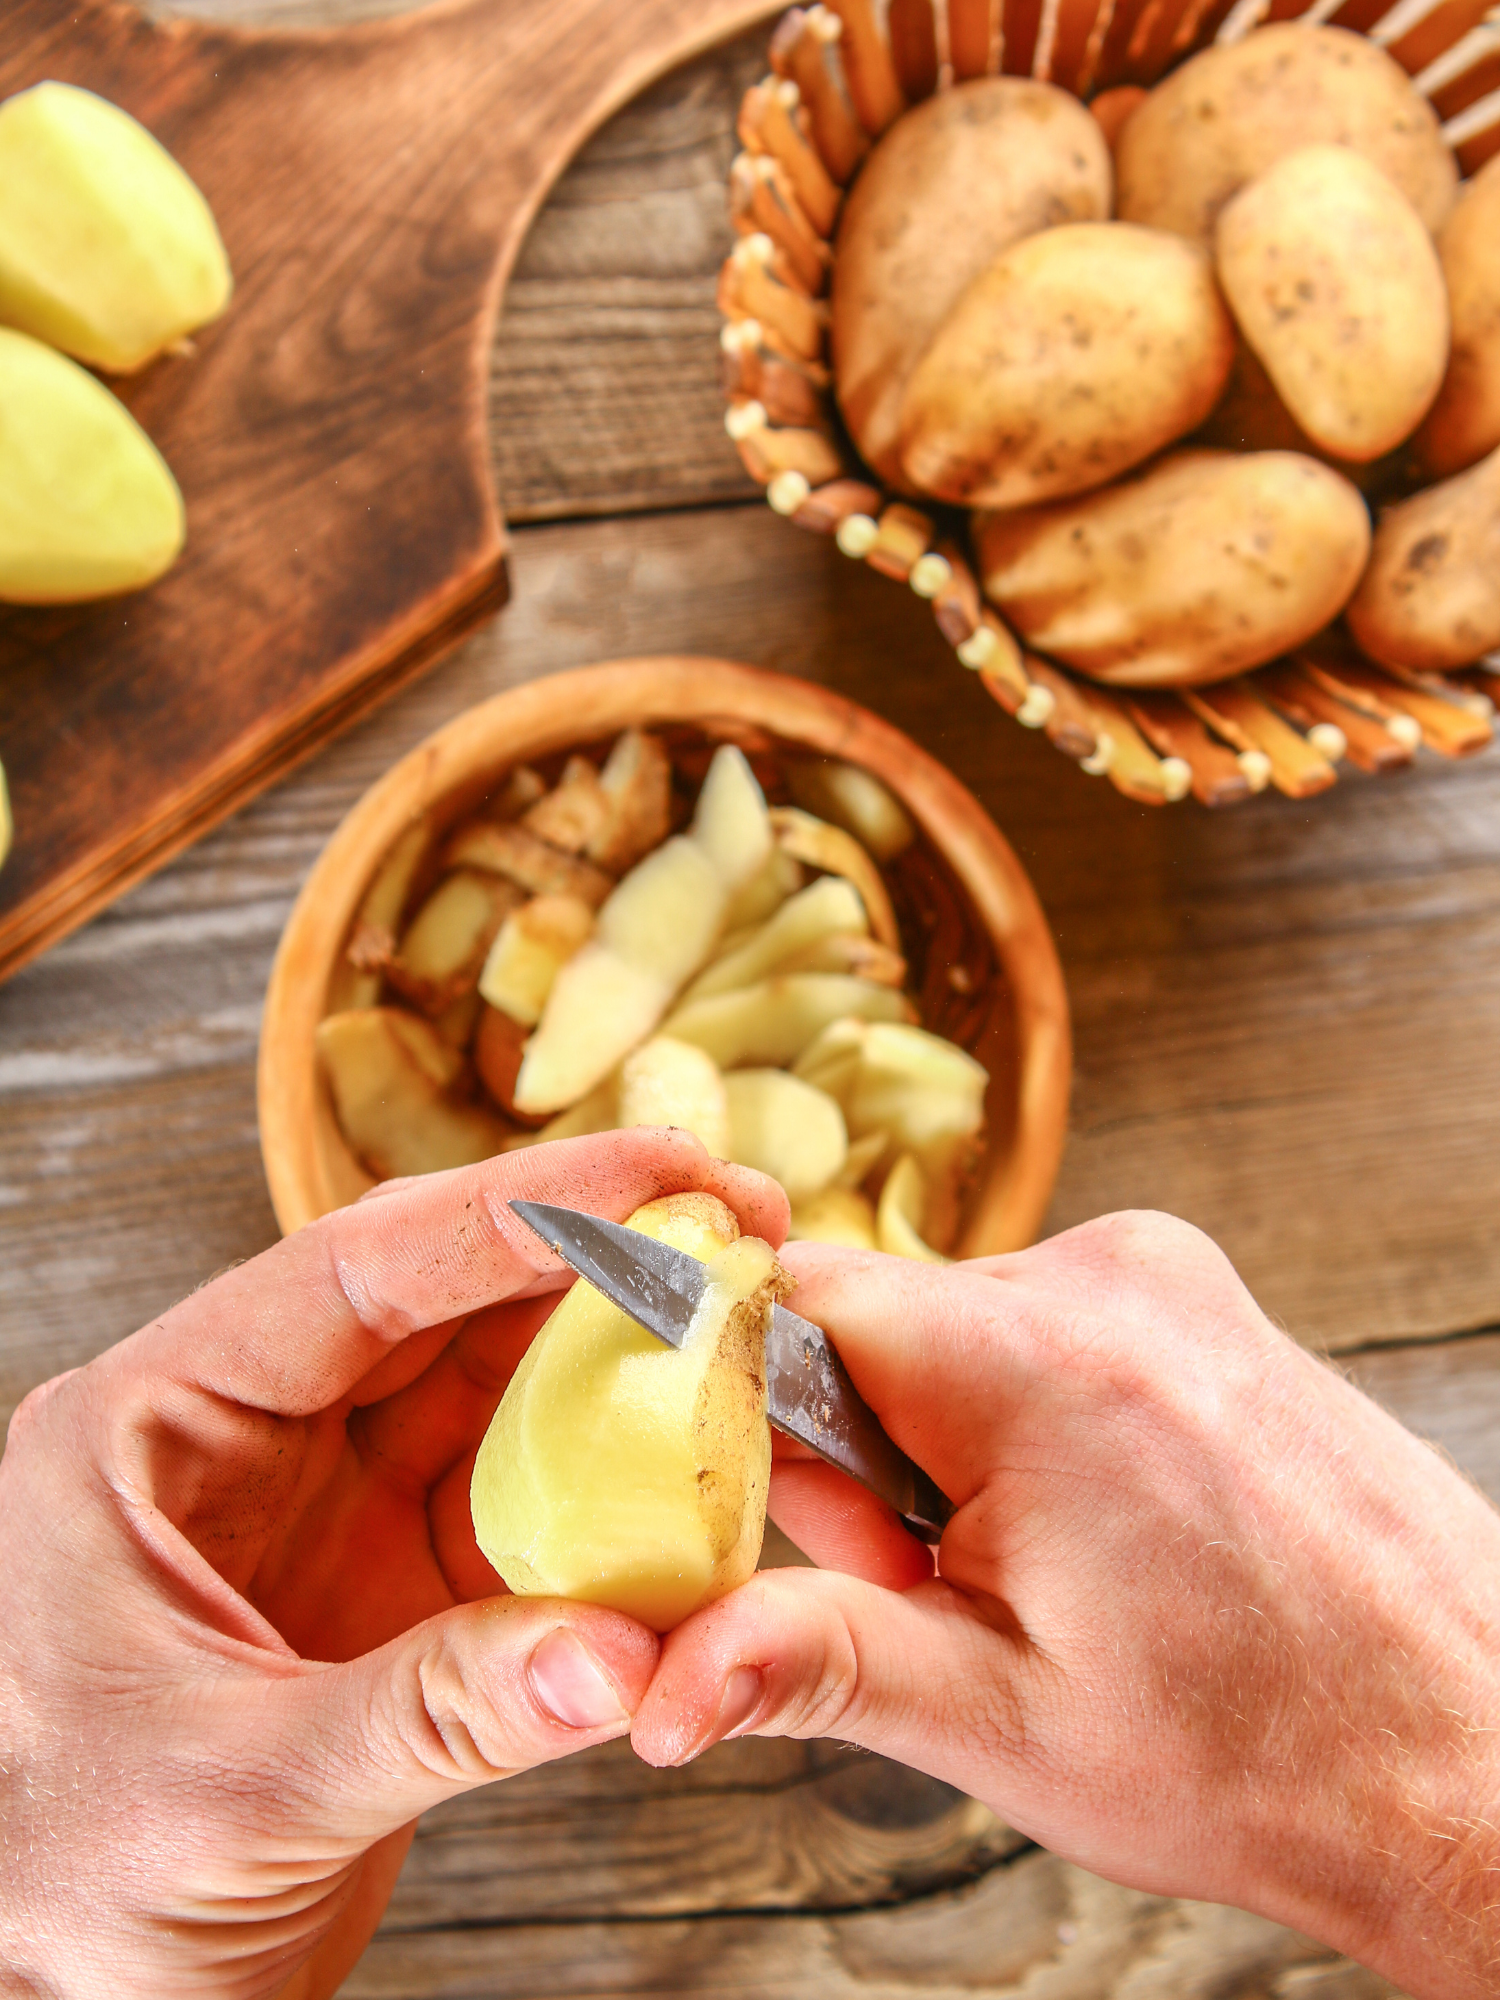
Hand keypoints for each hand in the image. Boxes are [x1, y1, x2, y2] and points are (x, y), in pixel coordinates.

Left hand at [0, 1129, 784, 1999]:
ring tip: (736, 1309)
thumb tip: (624, 1657)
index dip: (505, 1214)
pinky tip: (693, 1457)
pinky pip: (521, 1499)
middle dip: (586, 1248)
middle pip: (434, 1301)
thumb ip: (438, 1713)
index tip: (647, 1178)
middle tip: (730, 1211)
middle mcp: (241, 1438)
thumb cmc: (71, 1890)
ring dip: (612, 1350)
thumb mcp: (244, 1794)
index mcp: (147, 1428)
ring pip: (491, 1385)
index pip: (343, 1276)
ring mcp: (323, 1504)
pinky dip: (610, 1482)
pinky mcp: (390, 1580)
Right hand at [634, 1212, 1499, 1999]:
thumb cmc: (1267, 1753)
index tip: (783, 1520)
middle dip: (859, 1451)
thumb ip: (812, 1660)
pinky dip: (1018, 1413)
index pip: (789, 1296)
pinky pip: (1038, 1322)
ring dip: (941, 1439)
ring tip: (1043, 1566)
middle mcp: (1111, 1275)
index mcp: (1039, 1358)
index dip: (742, 1407)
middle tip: (937, 1582)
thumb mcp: (1006, 1719)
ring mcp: (1168, 1274)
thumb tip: (657, 1683)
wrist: (1477, 1749)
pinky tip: (1095, 1522)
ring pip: (950, 1325)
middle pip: (870, 1318)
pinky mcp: (1198, 1296)